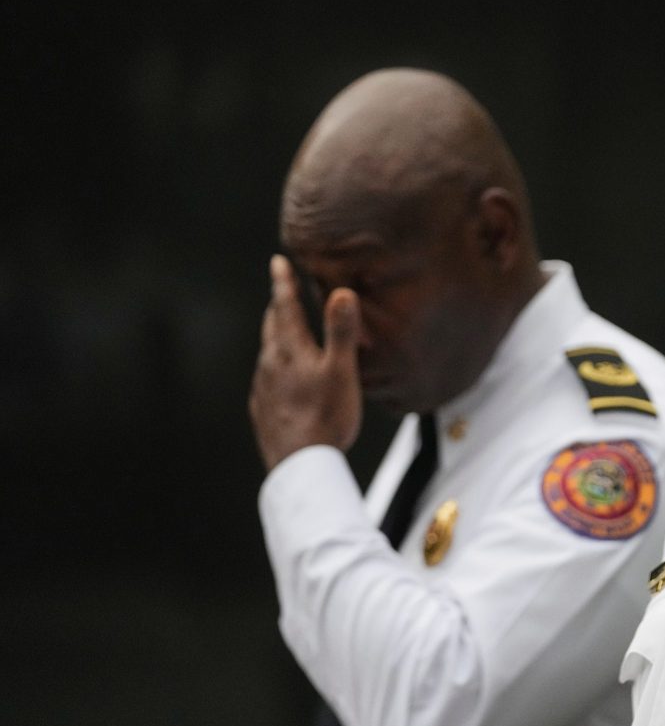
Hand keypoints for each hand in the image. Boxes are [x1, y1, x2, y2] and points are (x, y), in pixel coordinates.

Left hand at [249, 254, 362, 470]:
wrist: (299, 463)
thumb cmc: (326, 417)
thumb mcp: (341, 371)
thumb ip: (341, 331)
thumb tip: (341, 292)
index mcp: (290, 350)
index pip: (284, 307)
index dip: (283, 283)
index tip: (278, 262)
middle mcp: (271, 364)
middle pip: (272, 327)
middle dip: (278, 307)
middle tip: (281, 293)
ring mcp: (264, 387)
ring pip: (268, 353)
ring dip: (276, 337)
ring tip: (285, 332)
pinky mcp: (263, 408)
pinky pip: (267, 379)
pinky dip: (276, 368)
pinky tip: (283, 378)